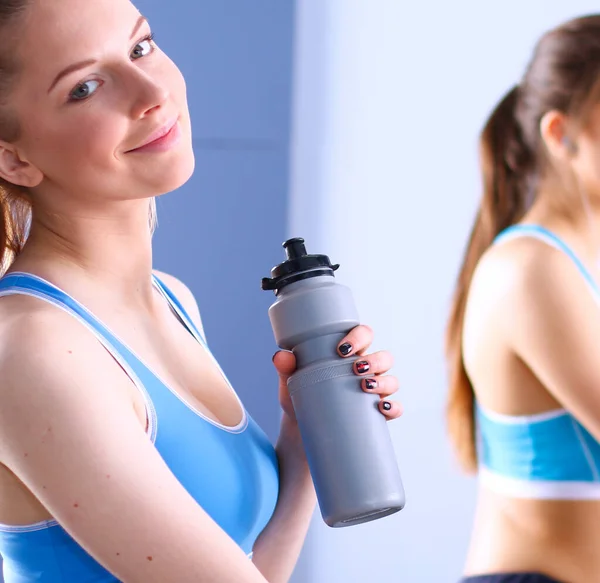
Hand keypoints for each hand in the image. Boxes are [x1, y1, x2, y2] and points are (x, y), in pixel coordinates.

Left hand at [272, 324, 402, 423]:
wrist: (301, 431)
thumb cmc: (300, 397)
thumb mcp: (291, 381)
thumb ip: (285, 367)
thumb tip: (281, 356)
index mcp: (349, 354)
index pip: (364, 335)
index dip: (360, 336)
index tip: (343, 348)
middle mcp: (365, 370)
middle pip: (383, 357)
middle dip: (373, 360)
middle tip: (355, 368)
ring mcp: (373, 392)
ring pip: (391, 380)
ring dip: (384, 381)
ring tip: (365, 386)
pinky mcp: (376, 414)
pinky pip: (394, 408)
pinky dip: (393, 407)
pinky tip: (383, 408)